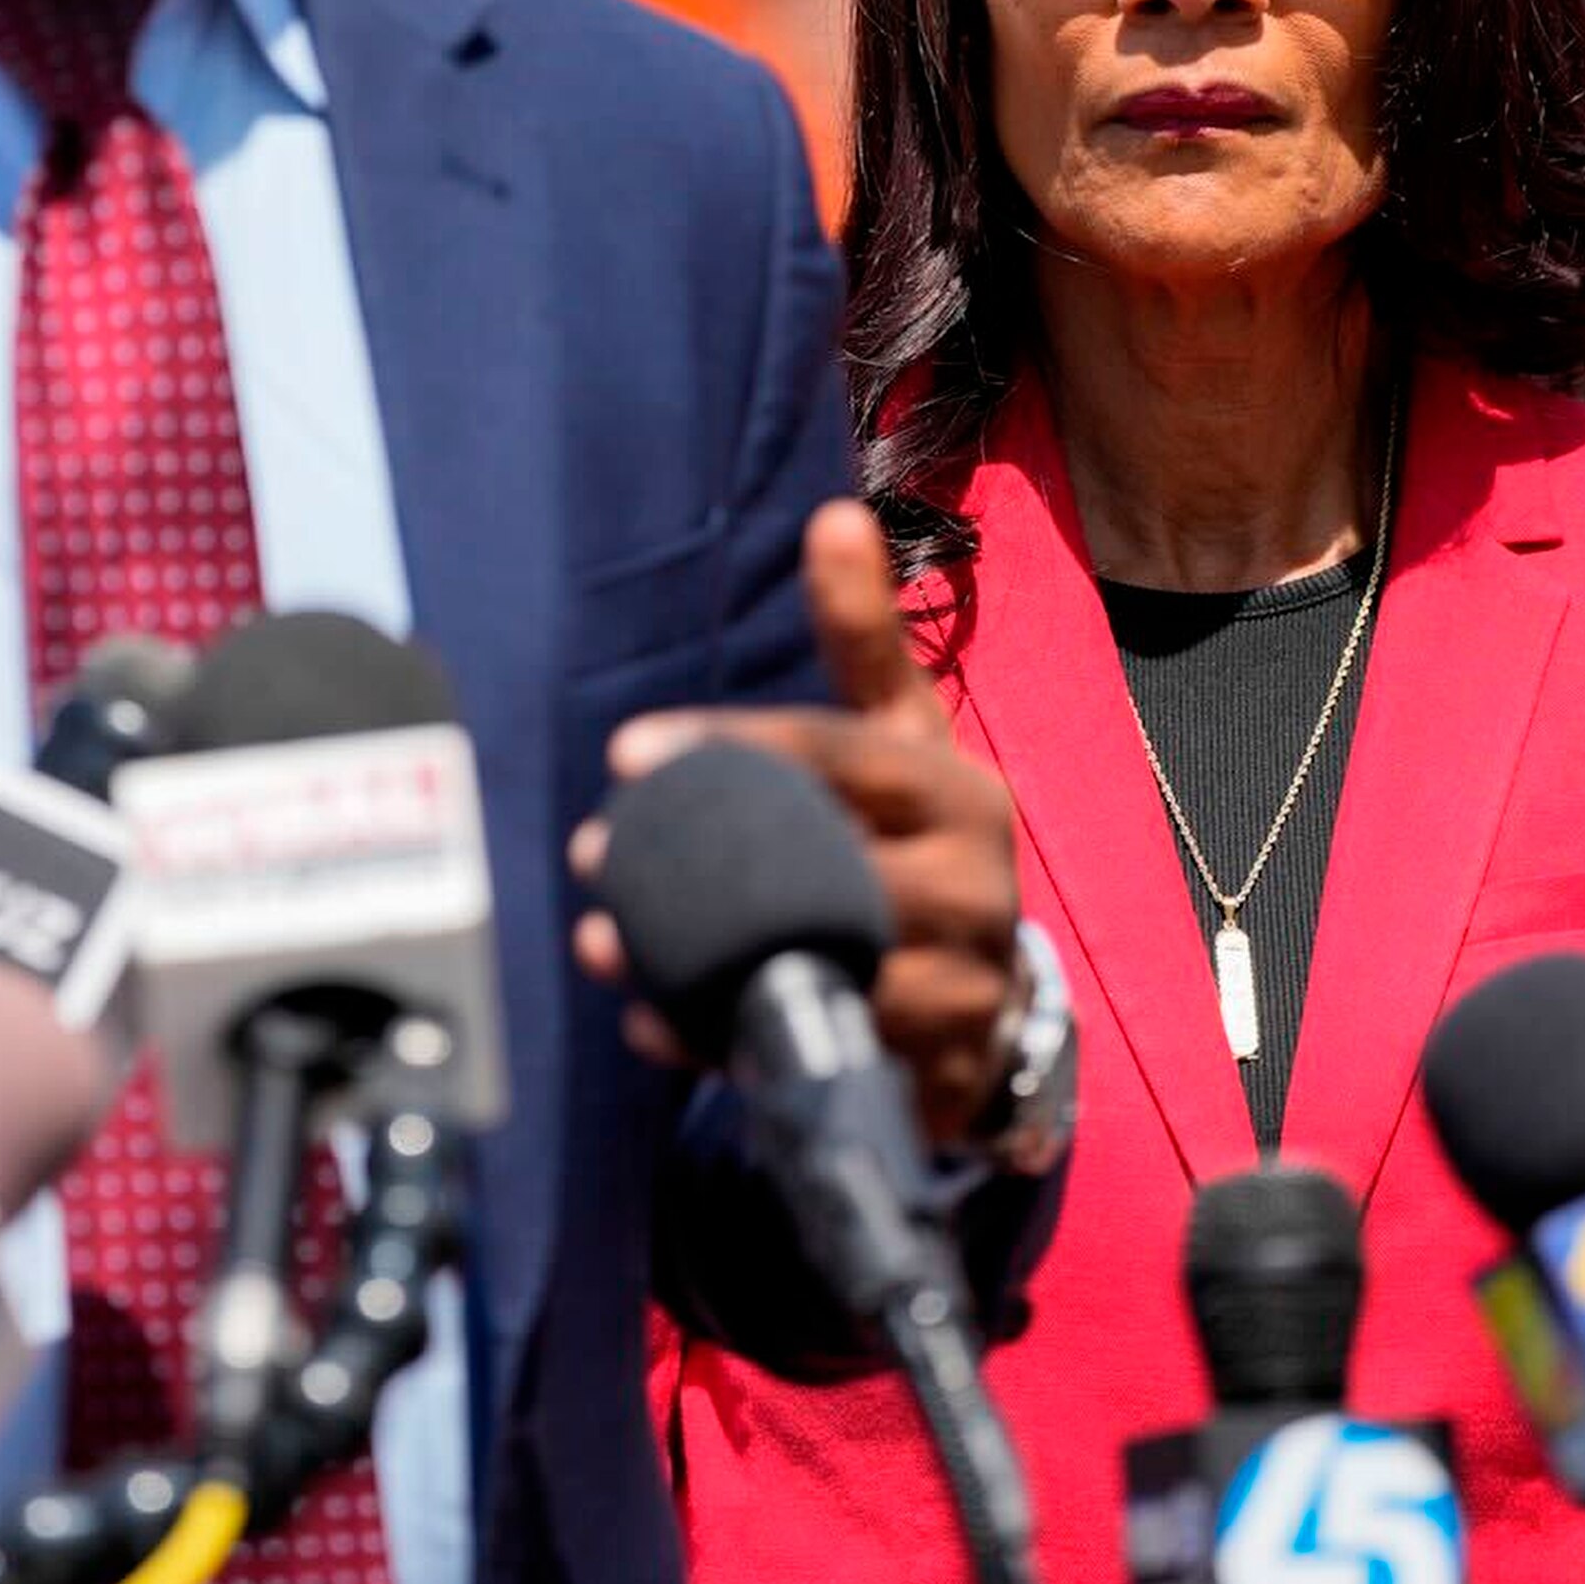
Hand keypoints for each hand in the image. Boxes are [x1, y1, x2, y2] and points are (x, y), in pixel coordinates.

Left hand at [567, 497, 1025, 1143]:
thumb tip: (835, 512)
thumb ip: (863, 639)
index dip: (736, 746)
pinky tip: (647, 1022)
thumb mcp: (900, 737)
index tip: (627, 752)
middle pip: (829, 866)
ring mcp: (965, 985)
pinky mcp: (935, 1071)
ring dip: (700, 959)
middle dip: (702, 861)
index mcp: (960, 792)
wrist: (991, 999)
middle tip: (593, 852)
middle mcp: (977, 885)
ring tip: (601, 942)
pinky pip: (817, 1051)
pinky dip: (725, 1042)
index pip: (842, 755)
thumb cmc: (918, 836)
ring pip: (821, 966)